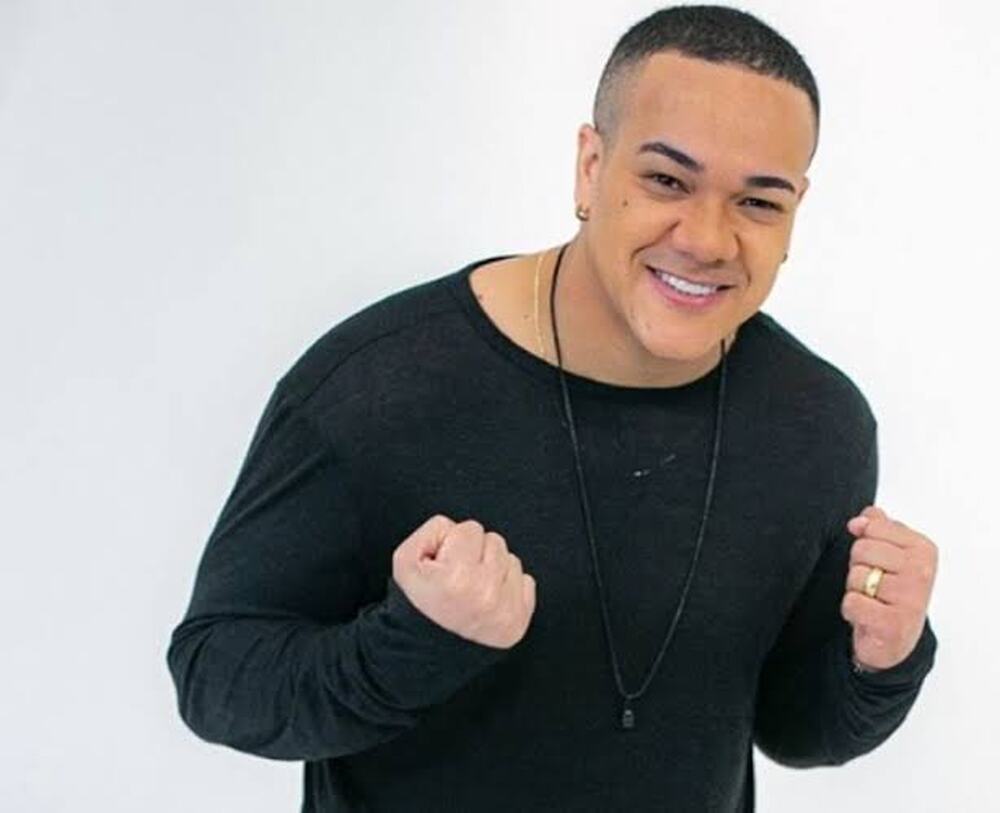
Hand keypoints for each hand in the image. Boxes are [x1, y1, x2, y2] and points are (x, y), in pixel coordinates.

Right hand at [392, 514, 536, 648]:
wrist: (426, 649)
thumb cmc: (417, 604)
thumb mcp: (404, 561)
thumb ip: (432, 530)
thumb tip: (458, 528)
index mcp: (457, 577)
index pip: (470, 528)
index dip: (454, 543)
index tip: (445, 564)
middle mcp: (485, 593)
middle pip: (494, 541)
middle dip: (476, 553)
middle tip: (459, 578)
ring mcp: (505, 609)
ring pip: (511, 560)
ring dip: (493, 569)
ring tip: (473, 589)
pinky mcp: (518, 621)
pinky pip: (526, 581)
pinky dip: (509, 587)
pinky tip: (489, 599)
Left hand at [841, 505, 938, 670]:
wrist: (895, 639)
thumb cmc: (891, 591)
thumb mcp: (889, 553)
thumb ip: (878, 527)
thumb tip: (864, 517)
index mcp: (923, 549)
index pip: (871, 527)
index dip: (865, 545)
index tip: (879, 562)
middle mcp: (922, 572)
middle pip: (861, 549)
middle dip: (859, 567)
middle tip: (874, 584)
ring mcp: (910, 599)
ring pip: (856, 576)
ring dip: (855, 590)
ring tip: (872, 600)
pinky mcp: (894, 624)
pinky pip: (852, 602)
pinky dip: (851, 610)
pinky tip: (867, 616)